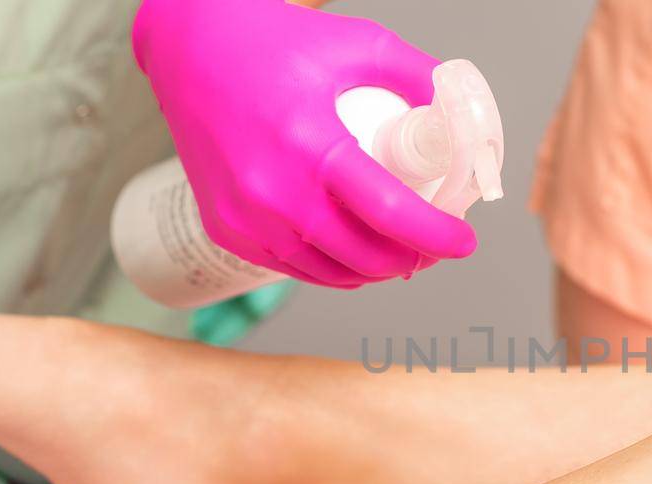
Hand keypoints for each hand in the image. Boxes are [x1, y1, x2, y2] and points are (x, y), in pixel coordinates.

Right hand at [132, 0, 476, 288]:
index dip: (437, 236)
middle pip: (365, 256)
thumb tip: (461, 118)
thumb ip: (418, 77)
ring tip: (397, 252)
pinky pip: (292, 267)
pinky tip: (349, 252)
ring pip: (330, 273)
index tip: (462, 239)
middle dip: (412, 260)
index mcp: (310, 143)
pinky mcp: (225, 228)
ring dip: (373, 271)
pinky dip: (329, 267)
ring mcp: (245, 215)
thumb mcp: (358, 43)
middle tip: (433, 247)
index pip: (390, 213)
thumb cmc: (271, 42)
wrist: (189, 47)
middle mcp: (272, 189)